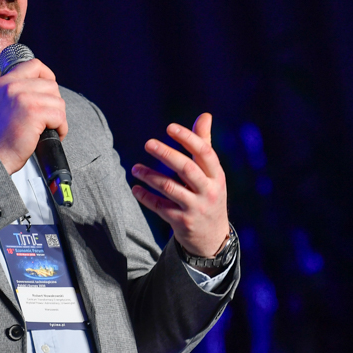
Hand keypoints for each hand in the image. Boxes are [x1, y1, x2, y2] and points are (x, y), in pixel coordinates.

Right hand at [0, 59, 67, 174]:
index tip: (48, 93)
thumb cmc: (1, 134)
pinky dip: (61, 128)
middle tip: (46, 119)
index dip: (47, 76)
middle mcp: (13, 86)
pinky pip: (60, 116)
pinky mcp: (34, 113)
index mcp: (5, 81)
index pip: (34, 65)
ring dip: (58, 118)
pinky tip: (50, 134)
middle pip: (51, 85)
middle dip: (54, 104)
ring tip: (47, 128)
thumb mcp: (3, 102)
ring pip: (58, 101)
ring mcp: (23, 98)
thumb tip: (47, 85)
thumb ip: (19, 89)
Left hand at [131, 113, 229, 259]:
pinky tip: (135, 189)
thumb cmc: (209, 195)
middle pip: (187, 169)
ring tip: (135, 168)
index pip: (205, 153)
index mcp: (217, 176)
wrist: (212, 237)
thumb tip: (205, 115)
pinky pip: (160, 207)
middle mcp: (209, 191)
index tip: (169, 127)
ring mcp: (196, 208)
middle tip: (148, 143)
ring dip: (150, 176)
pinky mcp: (182, 222)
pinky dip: (146, 197)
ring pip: (170, 188)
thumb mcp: (212, 173)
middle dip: (167, 154)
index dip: (188, 138)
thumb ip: (204, 144)